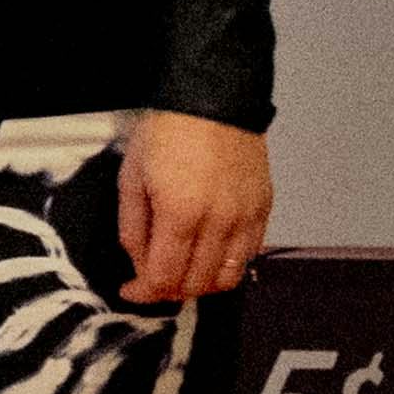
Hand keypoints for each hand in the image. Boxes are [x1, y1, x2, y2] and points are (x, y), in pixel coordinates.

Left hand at [114, 111, 270, 304]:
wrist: (214, 100)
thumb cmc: (166, 133)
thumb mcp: (132, 177)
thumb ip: (133, 228)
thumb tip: (139, 266)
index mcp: (180, 213)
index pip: (164, 277)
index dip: (144, 292)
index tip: (130, 289)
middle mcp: (219, 222)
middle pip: (197, 283)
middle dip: (169, 291)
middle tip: (152, 281)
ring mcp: (246, 217)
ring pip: (228, 277)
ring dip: (201, 284)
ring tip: (181, 272)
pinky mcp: (263, 209)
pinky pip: (248, 255)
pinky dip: (227, 266)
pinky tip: (208, 256)